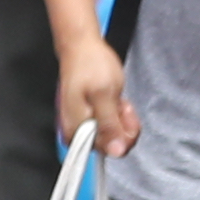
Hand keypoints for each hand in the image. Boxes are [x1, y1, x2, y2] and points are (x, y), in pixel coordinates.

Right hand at [54, 29, 139, 157]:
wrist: (81, 48)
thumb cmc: (90, 66)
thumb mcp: (106, 95)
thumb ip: (110, 125)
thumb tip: (115, 151)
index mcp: (77, 129)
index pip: (108, 151)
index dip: (123, 135)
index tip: (122, 114)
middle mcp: (76, 131)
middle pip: (111, 145)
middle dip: (123, 125)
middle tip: (120, 104)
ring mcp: (81, 125)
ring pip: (112, 135)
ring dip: (121, 119)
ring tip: (116, 99)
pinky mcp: (86, 118)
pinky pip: (108, 126)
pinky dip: (116, 115)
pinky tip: (113, 101)